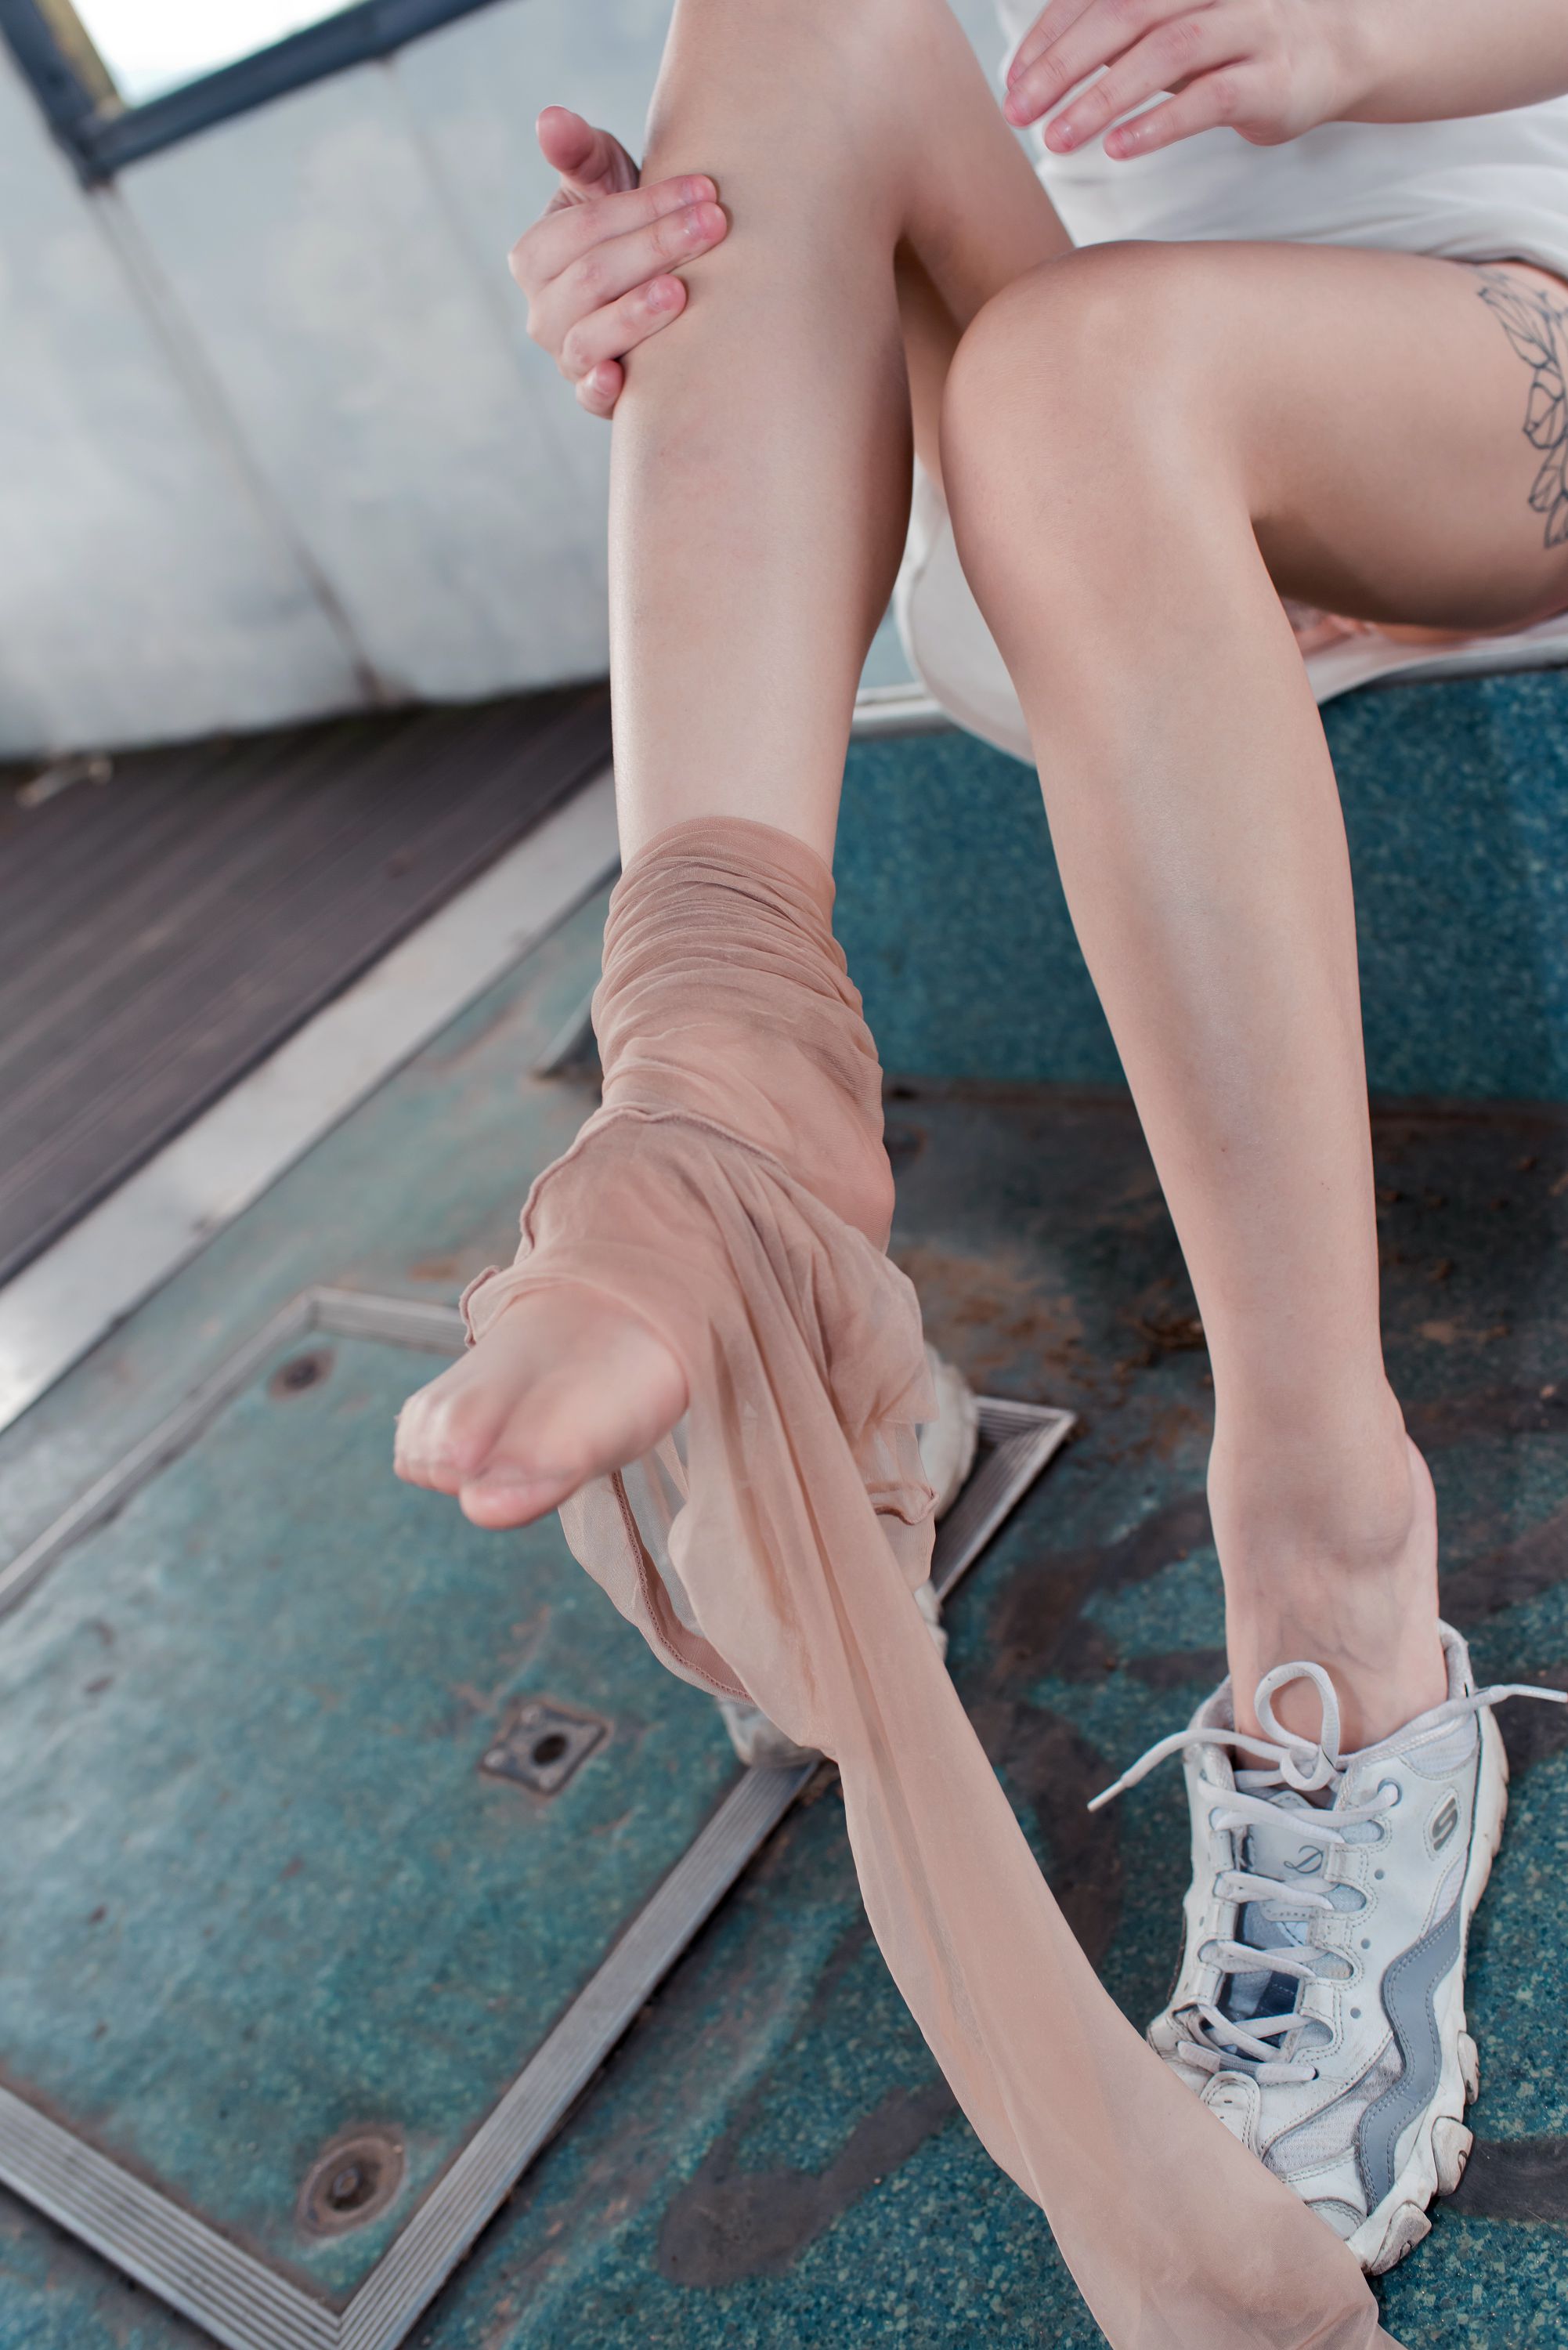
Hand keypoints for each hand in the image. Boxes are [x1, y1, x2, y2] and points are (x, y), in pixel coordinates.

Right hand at [509, 106, 727, 417]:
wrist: (647, 292)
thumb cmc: (626, 230)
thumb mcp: (603, 185)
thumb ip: (580, 153)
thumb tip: (549, 119)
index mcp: (536, 256)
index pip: (587, 227)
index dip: (644, 207)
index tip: (703, 189)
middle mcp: (542, 310)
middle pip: (594, 277)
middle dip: (657, 248)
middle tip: (715, 225)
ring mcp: (566, 355)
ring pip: (591, 335)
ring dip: (636, 313)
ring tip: (681, 292)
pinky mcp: (592, 394)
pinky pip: (587, 395)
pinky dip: (599, 388)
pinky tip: (621, 375)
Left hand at [1003, 0, 1354, 157]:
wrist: (1339, 48)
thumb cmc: (1239, 40)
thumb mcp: (1175, 24)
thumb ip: (1121, 32)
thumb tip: (1040, 63)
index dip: (1050, 35)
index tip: (1014, 82)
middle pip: (1124, 15)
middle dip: (1062, 65)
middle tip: (1020, 112)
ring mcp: (1246, 29)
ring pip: (1164, 53)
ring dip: (1102, 98)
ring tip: (1058, 138)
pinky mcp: (1270, 79)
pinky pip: (1209, 99)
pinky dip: (1159, 124)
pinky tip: (1119, 148)